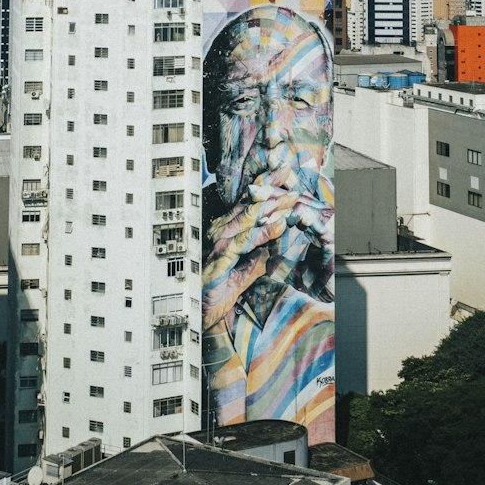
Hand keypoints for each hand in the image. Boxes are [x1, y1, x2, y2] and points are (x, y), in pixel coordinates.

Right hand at [202, 185, 298, 329]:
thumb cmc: (213, 294)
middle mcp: (222, 232)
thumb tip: (270, 254)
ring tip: (290, 197)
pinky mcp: (222, 258)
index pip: (247, 203)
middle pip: (249, 204)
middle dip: (271, 189)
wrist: (193, 314)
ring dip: (272, 207)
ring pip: (249, 218)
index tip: (281, 170)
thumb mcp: (240, 276)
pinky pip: (246, 241)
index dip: (264, 185)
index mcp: (226, 232)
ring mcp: (221, 243)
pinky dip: (263, 232)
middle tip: (288, 173)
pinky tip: (279, 226)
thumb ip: (255, 263)